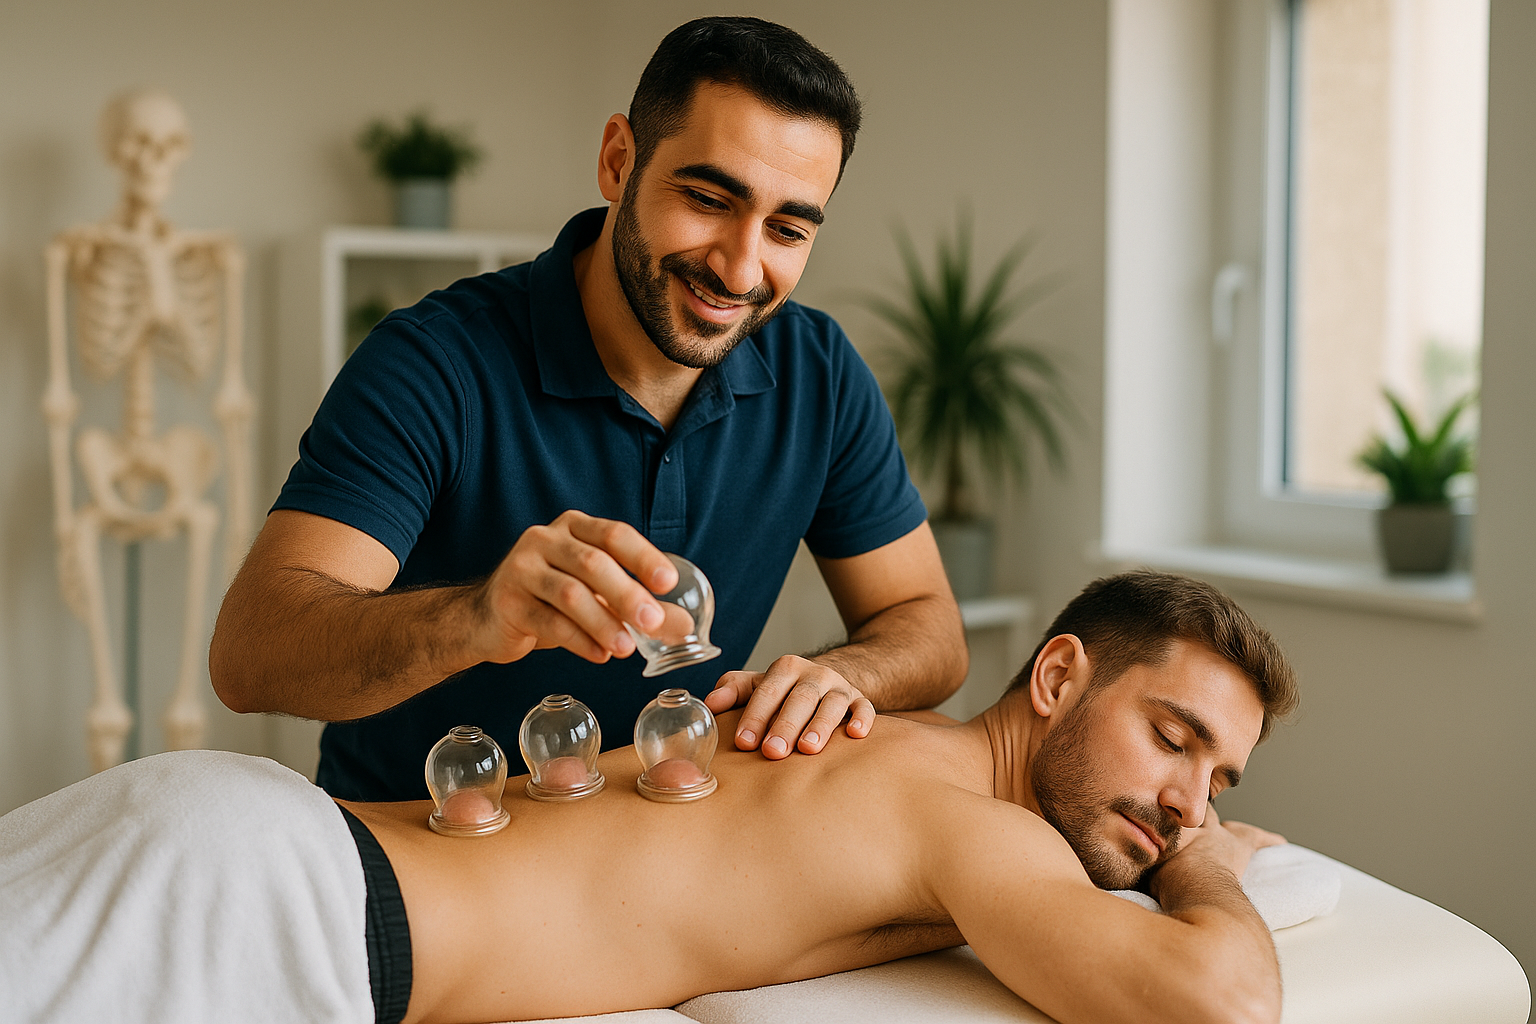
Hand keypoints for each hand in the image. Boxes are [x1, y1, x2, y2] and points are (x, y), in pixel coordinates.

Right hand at [476, 510, 677, 664]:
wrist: (488, 619)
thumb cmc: (551, 601)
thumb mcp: (597, 596)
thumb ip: (640, 606)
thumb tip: (685, 625)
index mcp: (574, 527)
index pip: (614, 534)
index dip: (643, 556)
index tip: (668, 582)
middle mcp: (545, 539)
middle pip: (593, 563)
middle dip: (627, 594)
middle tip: (653, 622)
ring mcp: (522, 567)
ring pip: (569, 593)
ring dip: (603, 622)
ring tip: (626, 649)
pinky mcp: (507, 600)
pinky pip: (548, 621)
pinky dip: (578, 640)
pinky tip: (599, 655)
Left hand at [705, 655, 875, 758]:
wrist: (826, 681)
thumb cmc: (784, 691)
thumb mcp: (758, 685)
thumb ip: (734, 690)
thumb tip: (710, 703)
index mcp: (786, 668)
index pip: (768, 691)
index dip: (755, 716)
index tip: (744, 743)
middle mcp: (815, 674)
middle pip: (800, 698)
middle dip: (785, 725)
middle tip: (773, 752)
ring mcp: (840, 687)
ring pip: (832, 704)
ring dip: (820, 725)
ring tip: (808, 749)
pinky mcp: (861, 701)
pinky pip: (865, 708)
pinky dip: (862, 719)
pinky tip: (855, 734)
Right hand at [1151, 803, 1285, 899]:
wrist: (1193, 881)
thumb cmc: (1166, 878)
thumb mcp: (1144, 869)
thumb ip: (1138, 863)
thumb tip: (1116, 876)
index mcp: (1172, 834)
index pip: (1167, 819)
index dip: (1165, 816)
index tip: (1163, 810)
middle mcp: (1195, 828)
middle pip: (1197, 814)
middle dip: (1198, 811)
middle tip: (1197, 808)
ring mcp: (1219, 835)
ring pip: (1225, 824)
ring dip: (1227, 824)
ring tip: (1230, 823)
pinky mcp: (1241, 846)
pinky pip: (1257, 839)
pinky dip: (1268, 839)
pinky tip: (1278, 841)